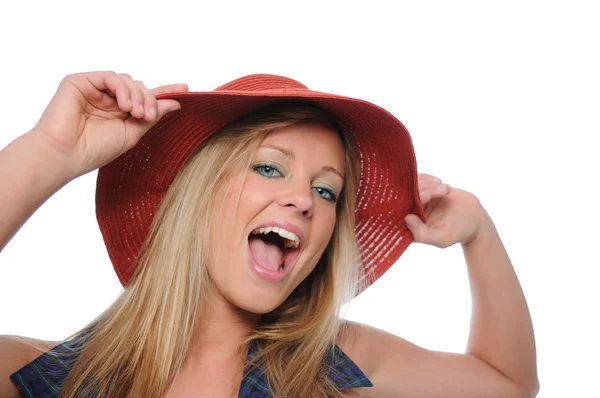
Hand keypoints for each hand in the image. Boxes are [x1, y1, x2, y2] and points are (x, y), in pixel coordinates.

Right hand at [29, 71, 188, 178]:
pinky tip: (125, 105)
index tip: (185, 89)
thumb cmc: (94, 150)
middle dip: (149, 99)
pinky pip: (110, 77)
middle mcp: (107, 100)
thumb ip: (152, 117)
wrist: (66, 154)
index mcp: (119, 113)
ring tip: (136, 114)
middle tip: (148, 116)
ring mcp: (94, 89)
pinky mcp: (80, 81)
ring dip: (138, 96)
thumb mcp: (132, 133)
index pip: (144, 98)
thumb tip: (175, 103)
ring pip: (127, 81)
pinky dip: (122, 89)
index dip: (164, 93)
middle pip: (139, 88)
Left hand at [404, 173, 487, 247]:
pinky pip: (417, 181)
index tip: (428, 195)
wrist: (474, 218)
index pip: (401, 212)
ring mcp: (415, 202)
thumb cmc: (458, 232)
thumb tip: (406, 219)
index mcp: (410, 229)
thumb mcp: (442, 238)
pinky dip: (428, 179)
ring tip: (445, 189)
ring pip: (411, 187)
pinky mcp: (422, 192)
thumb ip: (423, 233)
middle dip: (423, 189)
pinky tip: (440, 182)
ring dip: (428, 184)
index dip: (413, 200)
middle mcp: (410, 215)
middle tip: (442, 189)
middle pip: (405, 196)